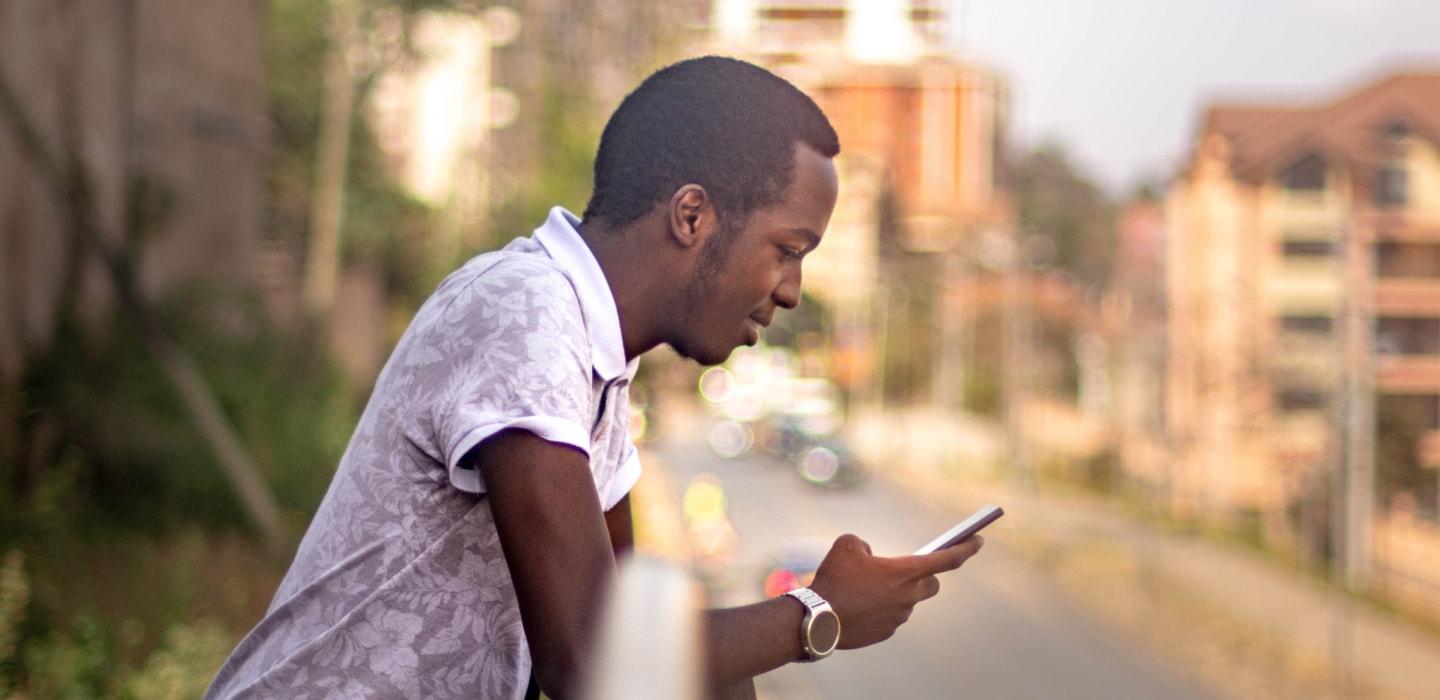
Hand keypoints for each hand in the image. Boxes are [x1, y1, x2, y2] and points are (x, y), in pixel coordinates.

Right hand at [806, 533, 983, 649]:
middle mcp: (908, 596)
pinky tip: (860, 605)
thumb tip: (868, 555)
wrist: (819, 620)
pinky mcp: (886, 632)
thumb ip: (863, 544)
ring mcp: (899, 617)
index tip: (978, 540)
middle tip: (909, 570)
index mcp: (905, 572)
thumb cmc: (834, 580)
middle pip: (932, 584)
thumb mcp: (846, 546)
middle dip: (927, 576)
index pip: (948, 559)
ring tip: (866, 588)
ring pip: (908, 601)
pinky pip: (891, 616)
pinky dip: (881, 608)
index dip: (967, 548)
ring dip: (896, 593)